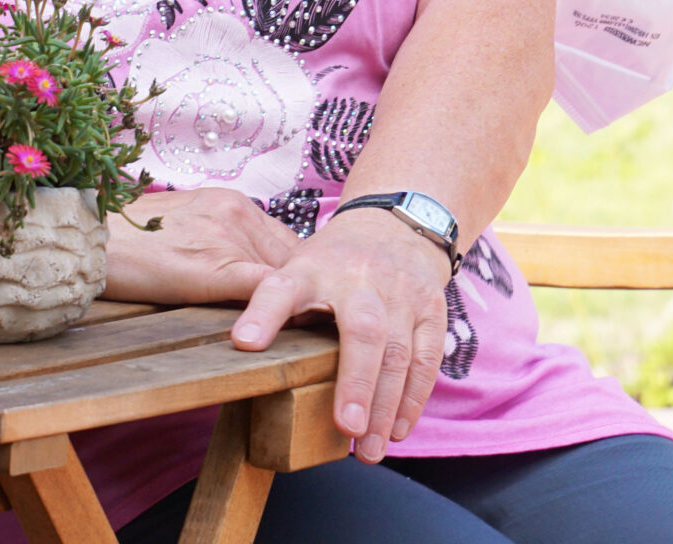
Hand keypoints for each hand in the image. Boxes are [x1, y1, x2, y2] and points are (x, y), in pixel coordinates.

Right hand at [103, 187, 301, 305]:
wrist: (92, 237)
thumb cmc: (129, 238)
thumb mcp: (186, 223)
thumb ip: (220, 239)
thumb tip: (245, 269)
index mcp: (233, 202)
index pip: (282, 238)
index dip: (297, 268)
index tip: (308, 290)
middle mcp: (238, 213)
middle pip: (290, 253)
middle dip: (303, 283)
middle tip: (319, 313)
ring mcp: (229, 237)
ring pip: (281, 270)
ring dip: (295, 297)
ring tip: (313, 324)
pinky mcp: (214, 268)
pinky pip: (260, 285)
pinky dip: (278, 304)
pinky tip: (291, 321)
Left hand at [230, 205, 452, 460]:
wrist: (396, 222)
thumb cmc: (334, 262)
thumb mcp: (297, 267)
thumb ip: (274, 307)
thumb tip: (241, 354)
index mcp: (312, 269)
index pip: (283, 288)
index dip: (263, 314)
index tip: (244, 343)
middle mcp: (360, 279)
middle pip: (363, 328)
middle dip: (356, 379)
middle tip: (348, 428)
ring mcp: (401, 292)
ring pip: (399, 349)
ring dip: (387, 404)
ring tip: (369, 451)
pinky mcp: (430, 307)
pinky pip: (427, 354)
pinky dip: (415, 395)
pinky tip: (398, 429)